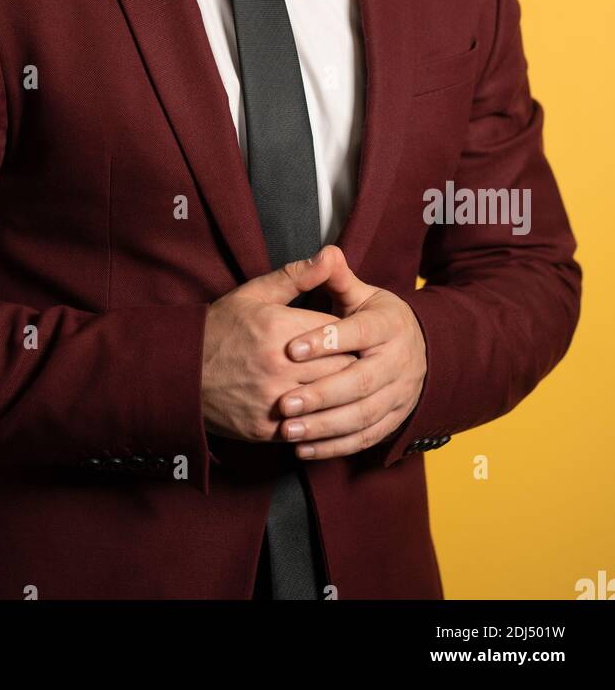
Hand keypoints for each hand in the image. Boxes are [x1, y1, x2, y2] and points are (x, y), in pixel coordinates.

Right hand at [201, 252, 357, 442]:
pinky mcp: (267, 429)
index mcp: (278, 327)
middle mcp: (279, 365)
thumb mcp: (253, 294)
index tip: (353, 334)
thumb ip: (296, 276)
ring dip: (339, 394)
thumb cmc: (219, 328)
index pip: (338, 331)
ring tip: (346, 387)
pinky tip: (321, 410)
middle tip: (358, 361)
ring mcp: (273, 400)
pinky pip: (309, 428)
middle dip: (352, 363)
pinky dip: (318, 420)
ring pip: (330, 400)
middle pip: (342, 367)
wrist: (177, 371)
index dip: (350, 333)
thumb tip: (331, 255)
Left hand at [276, 245, 426, 458]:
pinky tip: (303, 449)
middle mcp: (399, 361)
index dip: (326, 341)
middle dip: (320, 394)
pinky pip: (365, 438)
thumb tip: (327, 251)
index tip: (290, 349)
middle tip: (283, 403)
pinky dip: (335, 447)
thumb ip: (338, 278)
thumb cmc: (375, 319)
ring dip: (324, 426)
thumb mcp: (362, 294)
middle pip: (361, 382)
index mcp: (389, 325)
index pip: (358, 333)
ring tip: (287, 430)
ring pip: (362, 415)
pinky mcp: (395, 419)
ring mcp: (400, 394)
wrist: (418, 350)